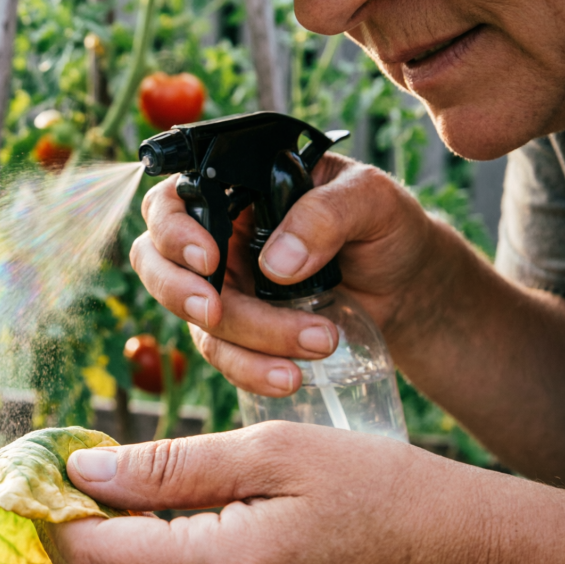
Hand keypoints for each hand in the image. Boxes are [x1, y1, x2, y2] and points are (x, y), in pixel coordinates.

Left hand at [42, 426, 498, 563]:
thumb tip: (82, 471)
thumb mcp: (268, 451)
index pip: (92, 556)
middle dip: (77, 539)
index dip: (61, 511)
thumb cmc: (370, 486)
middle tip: (92, 484)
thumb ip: (164, 466)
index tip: (61, 469)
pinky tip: (172, 550)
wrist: (456, 556)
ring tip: (133, 512)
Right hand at [130, 154, 441, 396]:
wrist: (408, 286)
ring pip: (192, 315)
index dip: (174, 231)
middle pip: (156, 261)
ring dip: (242, 339)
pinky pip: (222, 354)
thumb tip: (276, 265)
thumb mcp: (371, 201)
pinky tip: (290, 377)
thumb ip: (326, 215)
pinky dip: (250, 370)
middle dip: (179, 292)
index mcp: (235, 187)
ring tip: (315, 343)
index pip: (173, 201)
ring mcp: (222, 284)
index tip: (209, 259)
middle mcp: (216, 233)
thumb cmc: (386, 227)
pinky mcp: (237, 330)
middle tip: (214, 312)